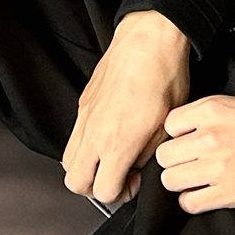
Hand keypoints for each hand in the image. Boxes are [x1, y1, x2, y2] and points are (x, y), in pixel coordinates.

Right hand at [62, 11, 190, 205]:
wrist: (148, 40)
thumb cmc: (163, 76)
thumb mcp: (167, 125)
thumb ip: (147, 154)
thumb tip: (137, 168)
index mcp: (118, 142)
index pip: (104, 191)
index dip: (121, 193)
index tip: (135, 181)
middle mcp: (95, 133)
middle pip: (75, 183)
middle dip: (95, 188)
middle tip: (117, 177)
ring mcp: (85, 118)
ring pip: (67, 162)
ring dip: (86, 169)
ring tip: (109, 159)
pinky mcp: (83, 105)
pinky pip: (73, 138)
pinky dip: (83, 147)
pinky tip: (105, 138)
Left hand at [154, 94, 234, 213]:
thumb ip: (211, 113)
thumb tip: (189, 126)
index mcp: (212, 110)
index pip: (169, 126)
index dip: (177, 135)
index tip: (187, 140)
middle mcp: (210, 137)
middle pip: (165, 156)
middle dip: (175, 160)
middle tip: (189, 162)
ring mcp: (219, 167)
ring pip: (171, 181)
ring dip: (181, 181)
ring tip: (197, 179)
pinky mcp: (231, 193)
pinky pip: (190, 203)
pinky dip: (193, 201)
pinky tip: (206, 193)